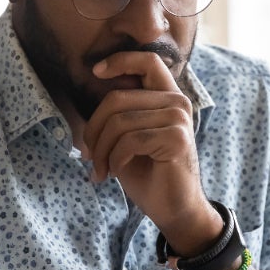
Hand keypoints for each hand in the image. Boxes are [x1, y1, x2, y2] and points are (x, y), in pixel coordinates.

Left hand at [82, 52, 219, 251]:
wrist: (174, 209)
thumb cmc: (148, 173)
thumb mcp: (128, 136)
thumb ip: (120, 112)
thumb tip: (95, 87)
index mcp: (167, 97)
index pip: (148, 60)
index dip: (120, 61)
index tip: (96, 72)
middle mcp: (177, 102)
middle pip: (117, 99)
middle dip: (93, 130)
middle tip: (89, 156)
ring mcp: (180, 119)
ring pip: (119, 122)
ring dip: (101, 150)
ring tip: (100, 169)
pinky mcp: (177, 139)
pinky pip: (129, 141)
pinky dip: (114, 160)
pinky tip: (115, 172)